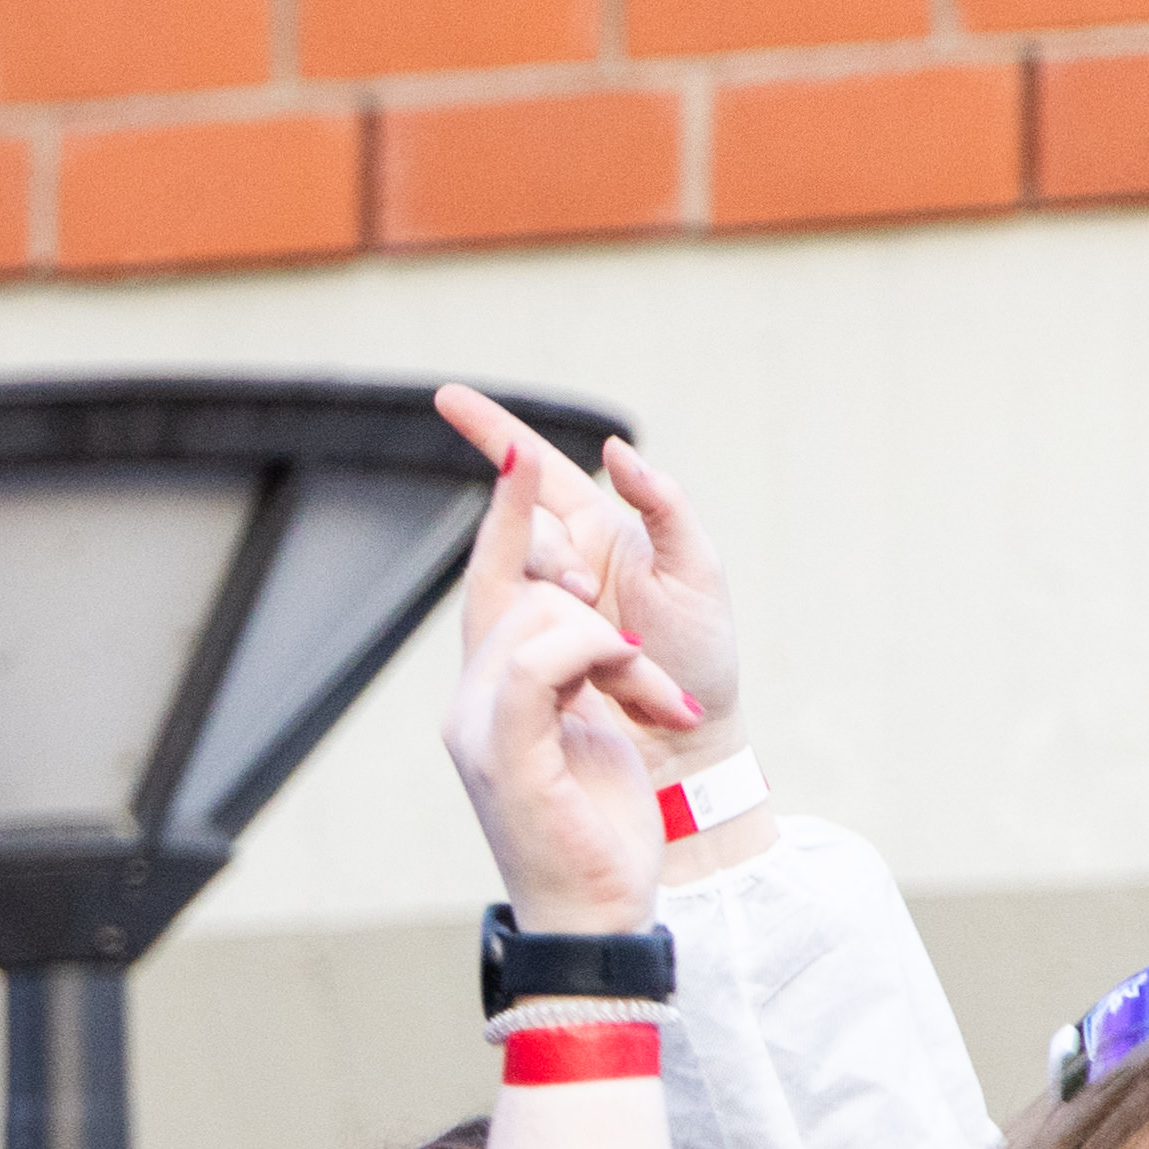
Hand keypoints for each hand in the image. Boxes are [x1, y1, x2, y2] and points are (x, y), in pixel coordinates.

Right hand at [436, 416, 694, 940]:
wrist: (596, 916)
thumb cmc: (601, 833)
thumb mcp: (601, 725)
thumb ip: (580, 662)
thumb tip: (586, 606)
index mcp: (498, 688)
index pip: (490, 572)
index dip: (501, 508)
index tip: (508, 446)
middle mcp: (473, 698)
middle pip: (518, 584)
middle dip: (588, 592)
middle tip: (642, 667)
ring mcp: (479, 723)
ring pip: (541, 616)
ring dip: (615, 648)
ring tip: (651, 706)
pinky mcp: (504, 750)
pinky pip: (539, 663)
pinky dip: (592, 660)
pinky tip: (630, 698)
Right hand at [437, 390, 741, 748]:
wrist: (688, 750)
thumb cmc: (703, 660)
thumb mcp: (698, 573)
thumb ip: (664, 506)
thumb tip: (614, 452)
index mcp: (602, 534)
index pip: (539, 473)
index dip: (493, 433)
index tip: (445, 398)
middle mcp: (564, 567)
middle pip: (526, 531)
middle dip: (549, 555)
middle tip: (589, 597)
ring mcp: (541, 614)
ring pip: (517, 579)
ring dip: (556, 600)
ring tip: (614, 643)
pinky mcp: (525, 662)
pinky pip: (514, 633)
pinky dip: (548, 641)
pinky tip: (586, 660)